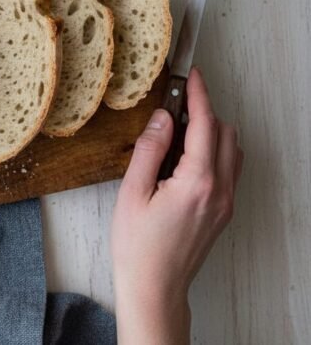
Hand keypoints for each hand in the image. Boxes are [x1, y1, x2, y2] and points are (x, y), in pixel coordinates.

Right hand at [111, 68, 242, 344]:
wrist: (154, 286)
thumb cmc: (138, 246)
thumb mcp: (132, 192)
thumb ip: (149, 151)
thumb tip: (161, 118)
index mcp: (197, 182)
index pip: (205, 125)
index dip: (199, 96)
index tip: (192, 76)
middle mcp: (219, 190)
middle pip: (224, 133)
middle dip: (203, 112)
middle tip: (173, 105)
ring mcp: (225, 203)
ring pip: (231, 150)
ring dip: (210, 132)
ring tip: (176, 132)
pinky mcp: (222, 212)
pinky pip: (228, 169)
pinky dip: (213, 152)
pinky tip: (184, 158)